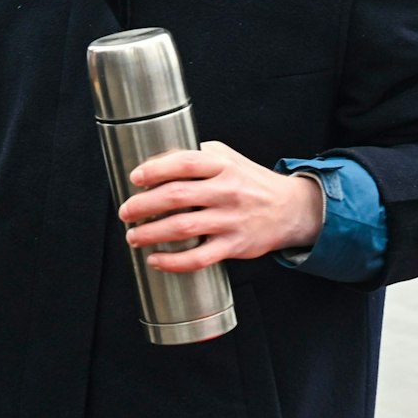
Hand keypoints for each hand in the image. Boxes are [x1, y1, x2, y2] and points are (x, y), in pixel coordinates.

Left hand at [119, 140, 325, 272]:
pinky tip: (156, 260)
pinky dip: (173, 261)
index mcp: (222, 165)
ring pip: (183, 227)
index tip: (135, 178)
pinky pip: (199, 257)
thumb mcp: (226, 158)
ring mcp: (231, 219)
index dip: (154, 170)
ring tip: (133, 236)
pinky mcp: (235, 245)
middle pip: (176, 196)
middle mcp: (227, 191)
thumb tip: (153, 163)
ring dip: (151, 233)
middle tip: (125, 212)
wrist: (292, 209)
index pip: (183, 163)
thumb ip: (194, 156)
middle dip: (143, 205)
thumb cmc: (249, 181)